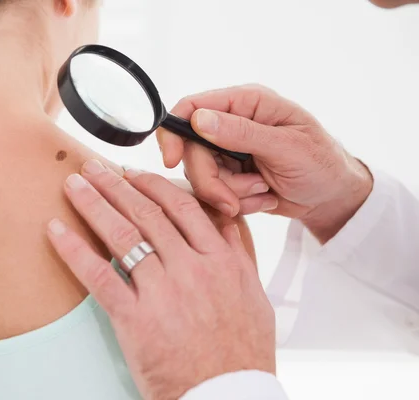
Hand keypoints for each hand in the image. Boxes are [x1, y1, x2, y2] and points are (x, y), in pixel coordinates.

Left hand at [47, 160, 274, 399]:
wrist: (226, 397)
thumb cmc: (241, 352)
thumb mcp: (254, 296)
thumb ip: (238, 254)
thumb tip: (226, 220)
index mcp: (220, 260)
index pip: (181, 207)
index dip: (151, 185)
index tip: (131, 173)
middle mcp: (191, 268)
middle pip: (146, 213)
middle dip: (114, 185)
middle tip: (92, 167)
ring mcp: (163, 292)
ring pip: (122, 234)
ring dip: (93, 204)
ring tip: (73, 185)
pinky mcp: (135, 319)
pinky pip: (99, 275)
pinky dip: (74, 250)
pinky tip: (56, 231)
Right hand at [157, 85, 373, 242]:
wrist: (333, 197)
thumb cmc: (321, 164)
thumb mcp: (286, 147)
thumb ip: (241, 132)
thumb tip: (199, 119)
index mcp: (246, 103)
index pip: (192, 106)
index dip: (174, 132)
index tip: (171, 161)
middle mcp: (232, 124)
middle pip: (190, 150)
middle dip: (210, 180)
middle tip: (232, 200)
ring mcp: (228, 151)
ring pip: (200, 175)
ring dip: (229, 193)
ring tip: (263, 192)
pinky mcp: (229, 176)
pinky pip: (214, 192)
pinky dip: (237, 202)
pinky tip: (264, 198)